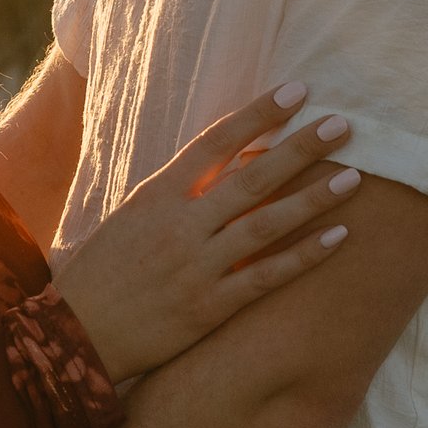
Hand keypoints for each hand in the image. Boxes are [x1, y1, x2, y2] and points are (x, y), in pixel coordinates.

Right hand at [47, 83, 357, 381]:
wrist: (73, 337)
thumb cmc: (101, 274)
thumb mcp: (129, 218)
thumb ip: (175, 191)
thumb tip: (221, 159)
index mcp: (156, 195)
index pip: (215, 141)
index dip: (258, 114)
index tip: (297, 90)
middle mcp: (180, 225)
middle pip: (252, 177)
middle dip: (301, 147)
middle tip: (342, 123)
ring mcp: (197, 266)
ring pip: (267, 224)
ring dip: (313, 198)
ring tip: (354, 177)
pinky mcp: (209, 307)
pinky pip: (266, 276)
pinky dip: (304, 257)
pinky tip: (339, 238)